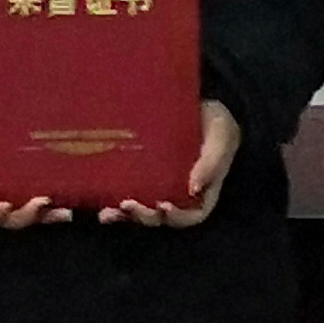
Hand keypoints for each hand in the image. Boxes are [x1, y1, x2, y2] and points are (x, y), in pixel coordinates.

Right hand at [0, 100, 67, 236]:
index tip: (4, 206)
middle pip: (0, 221)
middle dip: (23, 216)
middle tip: (42, 202)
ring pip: (18, 213)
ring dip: (41, 215)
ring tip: (63, 211)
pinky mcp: (9, 179)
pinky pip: (27, 194)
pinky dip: (45, 201)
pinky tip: (65, 199)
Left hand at [106, 103, 243, 230]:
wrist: (200, 104)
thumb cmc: (216, 123)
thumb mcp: (222, 136)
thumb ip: (211, 162)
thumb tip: (193, 189)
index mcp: (202, 193)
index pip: (191, 216)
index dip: (177, 217)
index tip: (163, 206)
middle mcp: (179, 196)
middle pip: (161, 218)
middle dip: (144, 216)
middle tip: (128, 205)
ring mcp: (159, 189)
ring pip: (142, 212)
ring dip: (125, 216)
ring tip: (108, 212)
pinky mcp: (142, 178)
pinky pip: (130, 195)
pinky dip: (115, 205)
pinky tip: (101, 208)